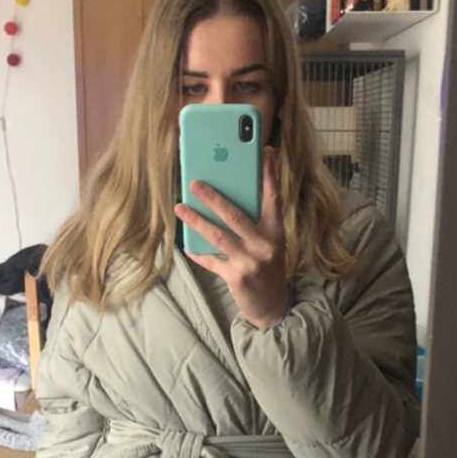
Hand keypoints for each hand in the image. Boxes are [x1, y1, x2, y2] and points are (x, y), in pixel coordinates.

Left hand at [174, 146, 289, 329]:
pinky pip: (212, 261)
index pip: (273, 198)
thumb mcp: (270, 243)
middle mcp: (266, 245)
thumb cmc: (267, 267)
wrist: (273, 306)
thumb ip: (256, 222)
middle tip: (194, 182)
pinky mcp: (237, 278)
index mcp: (276, 232)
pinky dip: (198, 253)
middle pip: (236, 215)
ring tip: (180, 208)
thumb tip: (232, 194)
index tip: (264, 151)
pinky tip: (187, 245)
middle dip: (213, 197)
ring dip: (196, 221)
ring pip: (218, 236)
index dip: (269, 174)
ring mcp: (251, 262)